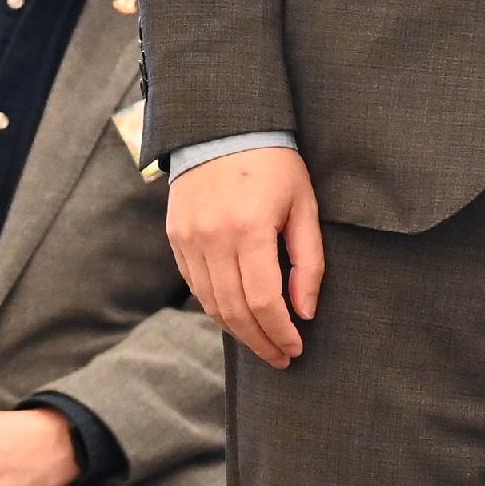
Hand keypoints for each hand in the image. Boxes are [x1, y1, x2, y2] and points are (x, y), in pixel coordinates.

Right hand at [166, 147, 322, 369]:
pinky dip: (217, 307)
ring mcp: (188, 240)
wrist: (223, 127)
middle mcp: (212, 238)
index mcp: (249, 229)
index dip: (279, 332)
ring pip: (211, 304)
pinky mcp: (176, 238)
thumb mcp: (304, 205)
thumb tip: (305, 312)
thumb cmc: (275, 165)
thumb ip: (308, 261)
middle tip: (282, 358)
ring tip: (263, 344)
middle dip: (260, 340)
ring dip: (238, 331)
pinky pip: (196, 286)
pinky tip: (238, 317)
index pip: (263, 301)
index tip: (295, 349)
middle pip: (234, 310)